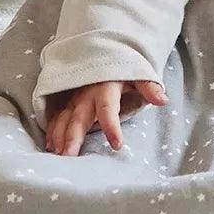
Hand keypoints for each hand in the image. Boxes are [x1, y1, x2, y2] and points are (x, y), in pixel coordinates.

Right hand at [45, 80, 167, 155]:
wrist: (109, 55)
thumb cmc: (126, 71)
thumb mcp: (140, 75)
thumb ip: (149, 88)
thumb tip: (163, 101)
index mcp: (107, 86)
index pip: (108, 108)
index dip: (112, 126)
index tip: (117, 145)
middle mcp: (87, 92)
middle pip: (80, 117)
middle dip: (74, 137)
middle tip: (70, 157)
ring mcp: (74, 97)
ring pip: (64, 118)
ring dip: (59, 136)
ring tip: (58, 156)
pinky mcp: (67, 101)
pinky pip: (56, 116)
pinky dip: (52, 131)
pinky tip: (50, 147)